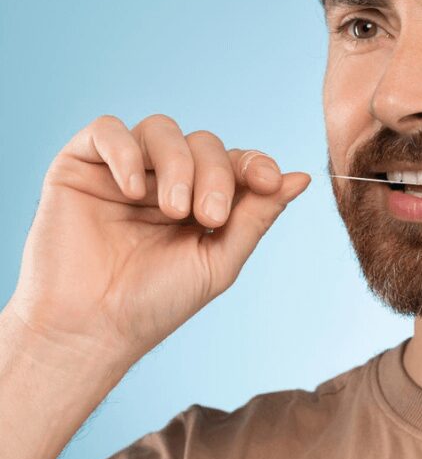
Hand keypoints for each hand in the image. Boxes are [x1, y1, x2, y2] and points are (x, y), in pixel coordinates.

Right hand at [8, 114, 310, 369]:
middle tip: (209, 216)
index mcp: (200, 197)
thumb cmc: (156, 302)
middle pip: (204, 143)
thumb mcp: (219, 260)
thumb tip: (303, 177)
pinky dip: (127, 151)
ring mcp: (125, 169)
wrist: (90, 329)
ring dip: (179, 164)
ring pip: (162, 129)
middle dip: (216, 174)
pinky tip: (133, 189)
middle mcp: (164, 177)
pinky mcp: (81, 164)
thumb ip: (258, 215)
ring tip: (174, 210)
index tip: (268, 180)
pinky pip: (108, 130)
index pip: (235, 160)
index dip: (255, 163)